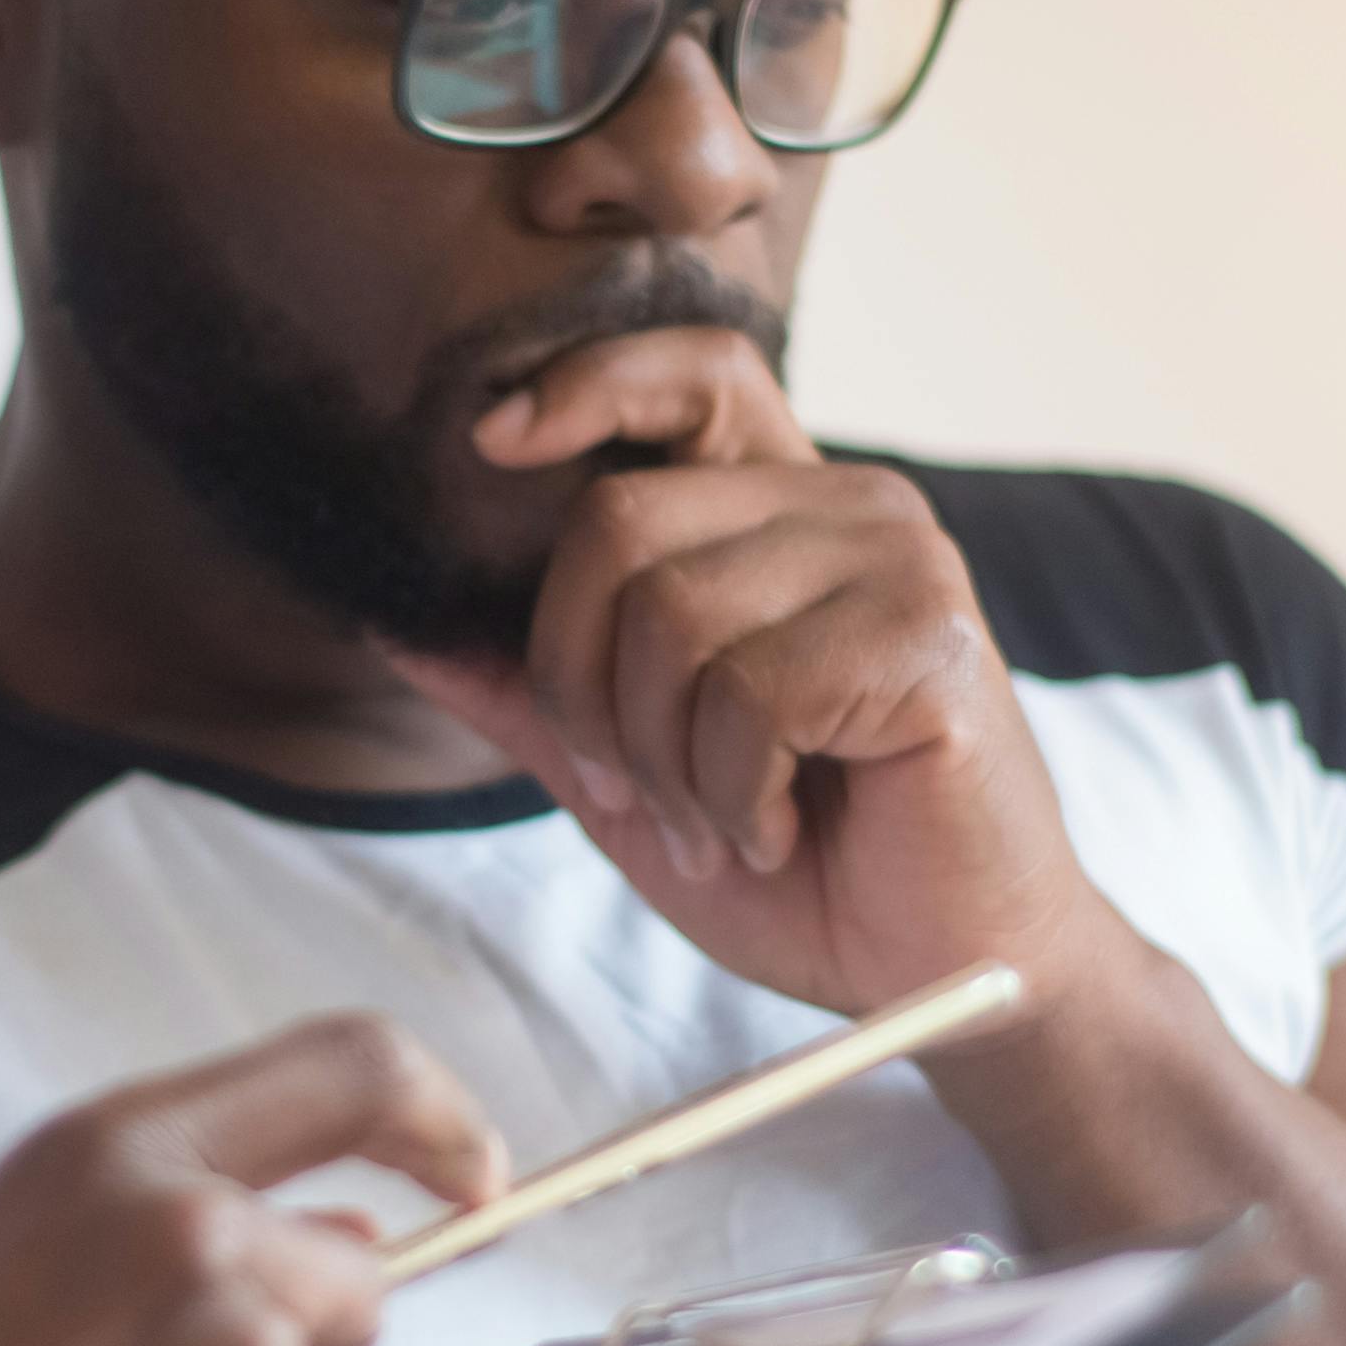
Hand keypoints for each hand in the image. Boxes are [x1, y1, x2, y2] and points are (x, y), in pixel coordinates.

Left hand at [387, 327, 1143, 1028]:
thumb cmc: (805, 870)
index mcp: (785, 512)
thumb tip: (397, 631)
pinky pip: (750, 692)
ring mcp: (899, 561)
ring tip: (717, 828)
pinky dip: (731, 795)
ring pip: (672, 614)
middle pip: (619, 521)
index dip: (587, 385)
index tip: (490, 444)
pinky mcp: (929, 637)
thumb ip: (535, 700)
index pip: (692, 372)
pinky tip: (774, 831)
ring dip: (662, 762)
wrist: (948, 973)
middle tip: (633, 792)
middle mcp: (850, 507)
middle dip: (581, 684)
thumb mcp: (636, 782)